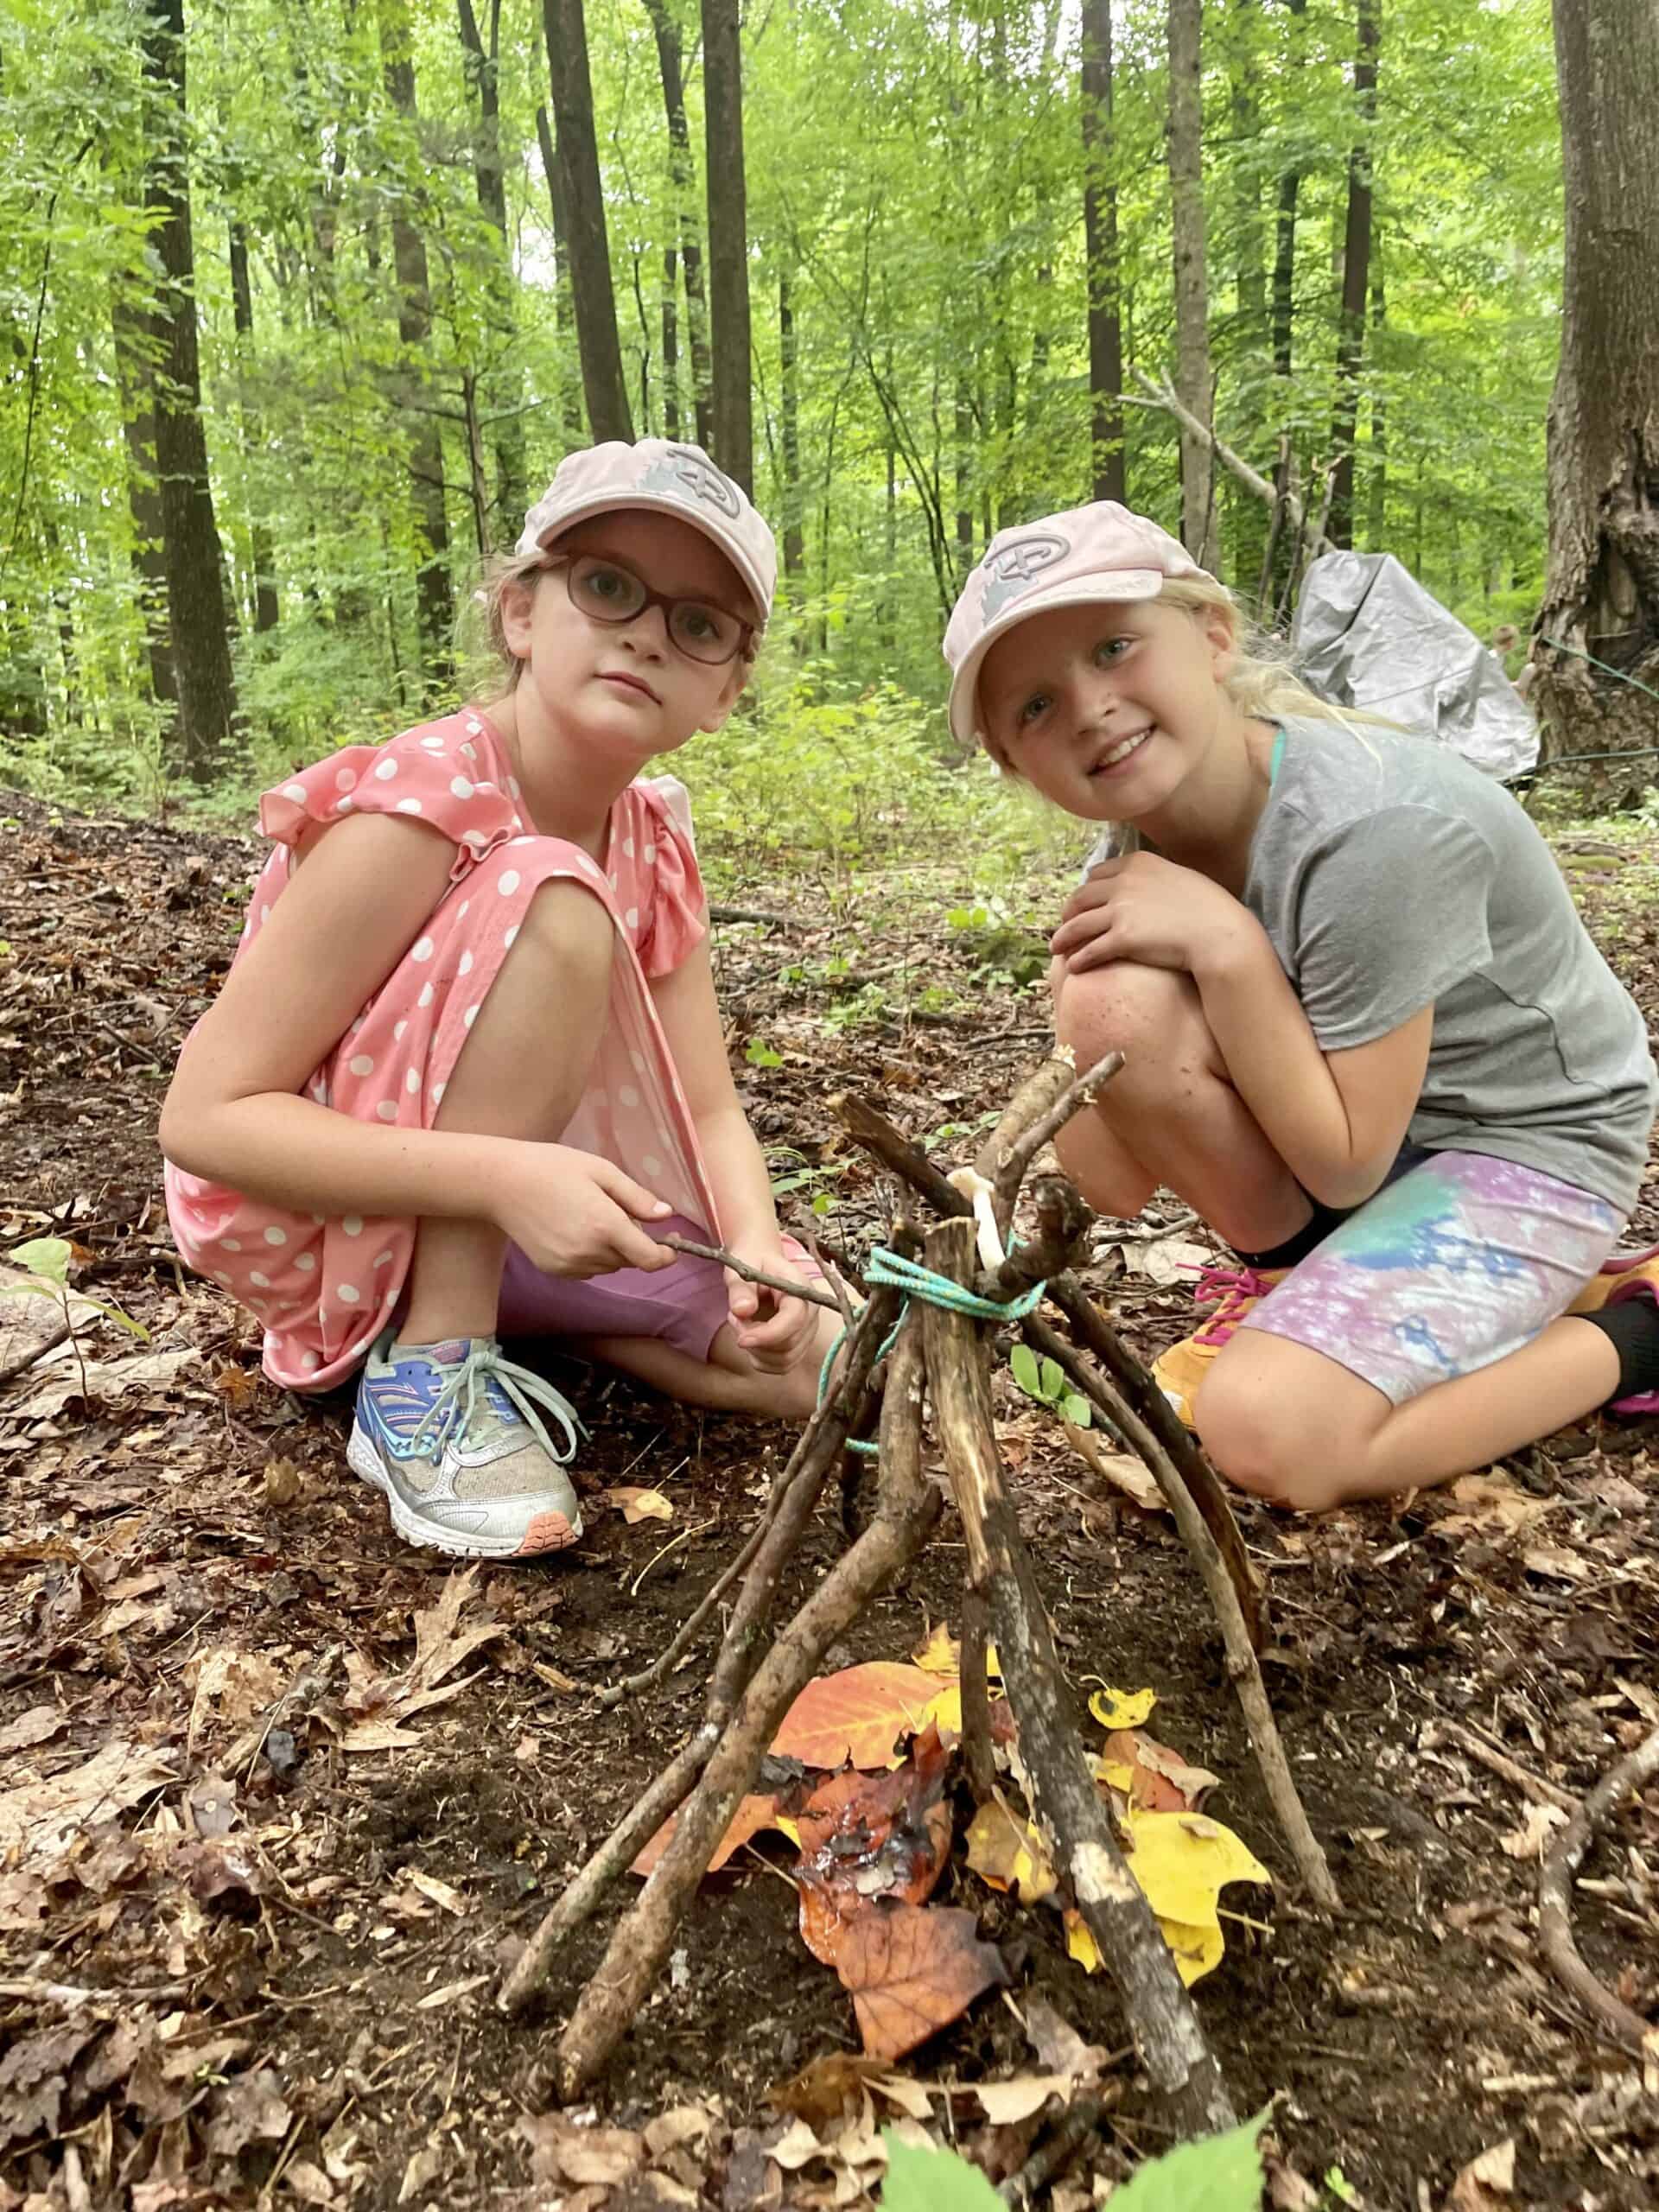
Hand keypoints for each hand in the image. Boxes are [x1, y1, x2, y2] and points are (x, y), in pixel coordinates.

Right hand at [490, 1142, 674, 1276]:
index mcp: (605, 1226)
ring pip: (609, 1266)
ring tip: (591, 1216)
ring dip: (612, 1250)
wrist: (501, 1183)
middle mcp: (589, 1252)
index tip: (671, 1245)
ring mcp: (569, 1265)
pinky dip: (591, 1256)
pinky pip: (587, 1269)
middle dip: (634, 1242)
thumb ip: (637, 1197)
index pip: (650, 1259)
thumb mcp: (601, 1171)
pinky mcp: (554, 1270)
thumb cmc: (552, 1167)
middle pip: (630, 1261)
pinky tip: (574, 1229)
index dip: (666, 1255)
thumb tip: (666, 1216)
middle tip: (616, 1210)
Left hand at [723, 1236, 820, 1373]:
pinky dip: (762, 1360)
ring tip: (742, 1326)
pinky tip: (751, 1339)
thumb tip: (742, 1310)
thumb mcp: (741, 1267)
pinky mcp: (801, 1344)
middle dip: (755, 1341)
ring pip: (786, 1360)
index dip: (768, 1334)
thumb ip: (740, 1289)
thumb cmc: (754, 1262)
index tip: (741, 1339)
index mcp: (801, 1288)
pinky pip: (783, 1366)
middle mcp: (812, 1311)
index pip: (794, 1319)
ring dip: (757, 1351)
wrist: (764, 1263)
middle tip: (734, 1319)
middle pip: (789, 1344)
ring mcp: (809, 1330)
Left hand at [1048, 852, 1254, 975]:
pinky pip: (1090, 950)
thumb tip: (1149, 885)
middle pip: (1082, 897)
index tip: (1082, 903)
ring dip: (1064, 937)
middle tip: (1064, 925)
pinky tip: (1075, 967)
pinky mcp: (1122, 938)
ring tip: (1057, 948)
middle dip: (1069, 913)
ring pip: (1078, 924)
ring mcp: (1121, 910)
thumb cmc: (1209, 909)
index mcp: (1137, 864)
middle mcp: (1124, 883)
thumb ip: (1157, 878)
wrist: (1219, 933)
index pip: (1098, 874)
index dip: (1086, 890)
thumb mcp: (1180, 878)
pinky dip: (1079, 959)